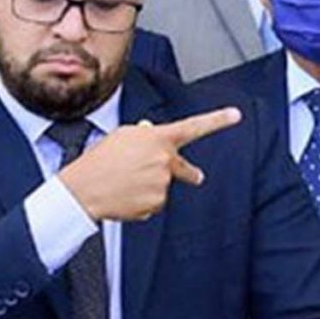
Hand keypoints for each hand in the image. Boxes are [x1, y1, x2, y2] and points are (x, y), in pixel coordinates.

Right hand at [57, 109, 241, 222]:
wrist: (83, 189)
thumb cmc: (99, 160)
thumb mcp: (121, 137)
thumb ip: (144, 135)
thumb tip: (154, 133)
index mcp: (157, 138)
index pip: (193, 127)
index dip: (217, 120)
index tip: (236, 115)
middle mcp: (165, 160)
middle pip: (185, 169)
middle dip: (190, 173)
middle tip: (198, 176)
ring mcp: (163, 184)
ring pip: (164, 187)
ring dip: (150, 186)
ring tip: (124, 184)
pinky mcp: (157, 204)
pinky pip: (154, 203)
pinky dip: (143, 202)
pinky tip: (125, 197)